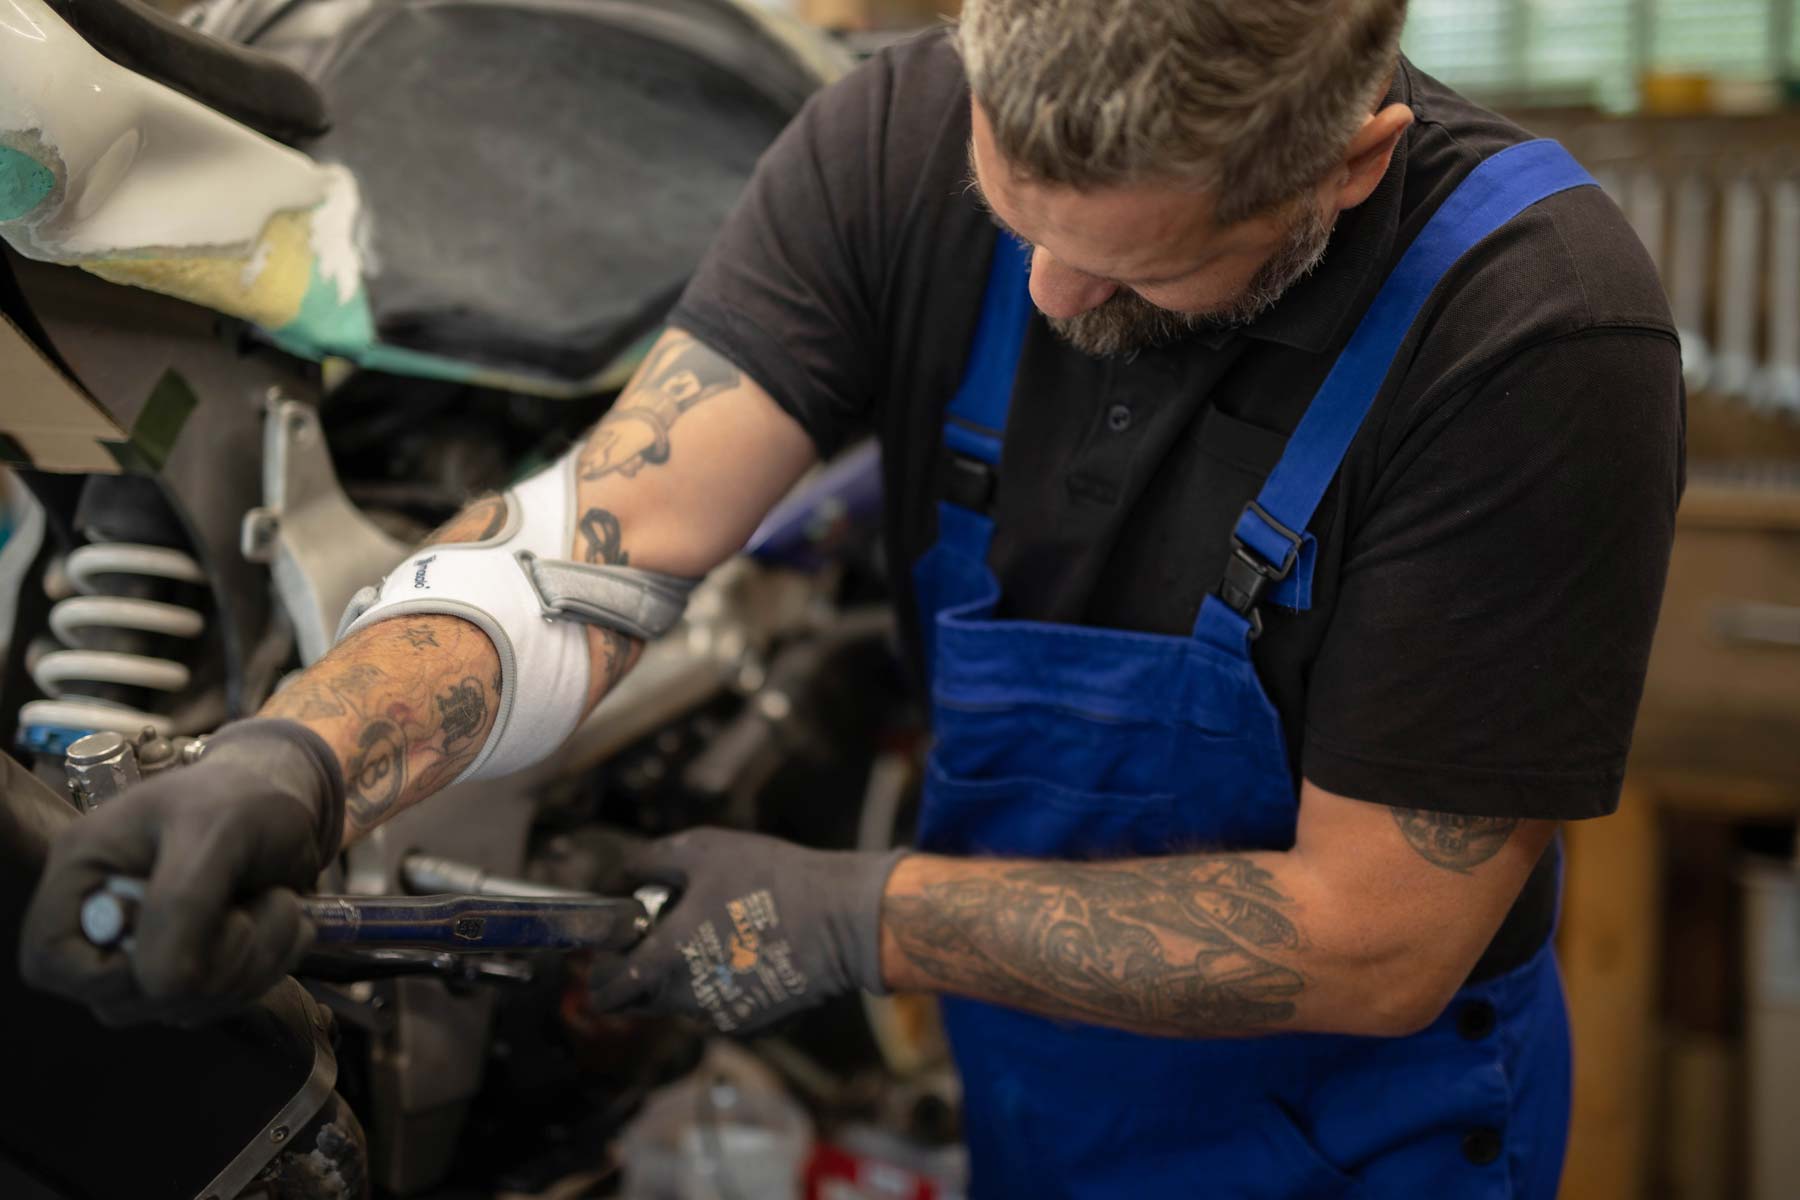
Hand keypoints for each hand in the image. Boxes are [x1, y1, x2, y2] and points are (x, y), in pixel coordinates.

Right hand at [19, 719, 345, 1025]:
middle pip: (123, 1002)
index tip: (172, 941)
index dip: (104, 975)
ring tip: (277, 900)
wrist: (287, 799)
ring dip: (251, 962)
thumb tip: (160, 986)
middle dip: (207, 965)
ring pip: (182, 1009)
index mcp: (83, 875)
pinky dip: (269, 966)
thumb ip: (182, 901)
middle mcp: (106, 923)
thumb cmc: (238, 798)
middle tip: (250, 906)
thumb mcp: (215, 829)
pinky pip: (224, 1003)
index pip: (49, 961)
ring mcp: (151, 952)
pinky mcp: (198, 968)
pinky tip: (286, 919)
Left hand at [590, 828, 905, 1033]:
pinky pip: (716, 1007)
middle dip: (639, 977)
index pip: (610, 989)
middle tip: (658, 941)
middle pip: (640, 1002)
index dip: (600, 977)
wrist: (843, 919)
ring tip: (712, 937)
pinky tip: (743, 953)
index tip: (606, 959)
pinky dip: (717, 986)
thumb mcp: (705, 850)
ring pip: (680, 1004)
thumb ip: (652, 861)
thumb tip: (622, 874)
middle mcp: (688, 996)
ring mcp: (720, 1014)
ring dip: (681, 979)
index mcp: (669, 957)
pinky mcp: (750, 1022)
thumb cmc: (773, 880)